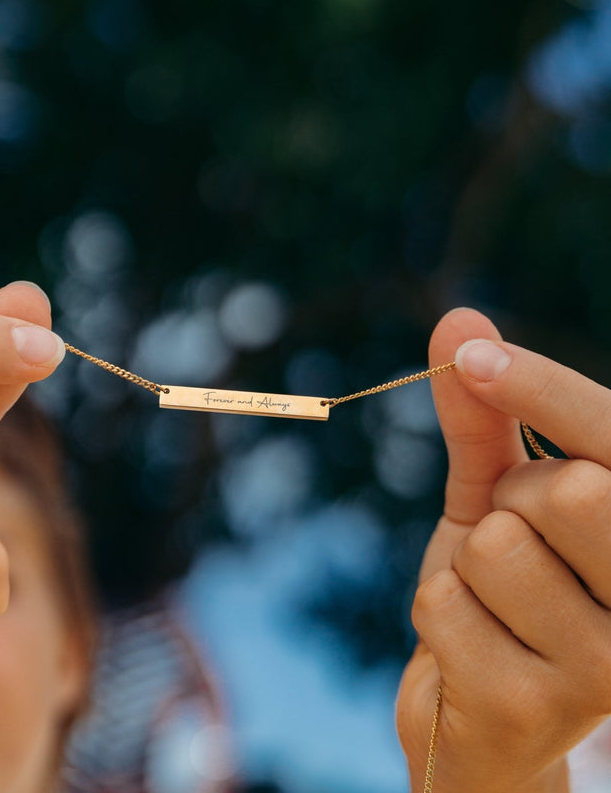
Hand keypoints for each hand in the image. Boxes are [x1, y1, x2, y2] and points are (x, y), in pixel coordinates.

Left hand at [397, 307, 610, 791]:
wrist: (480, 712)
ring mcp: (607, 667)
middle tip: (515, 543)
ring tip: (496, 605)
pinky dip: (437, 614)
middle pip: (565, 490)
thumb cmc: (502, 592)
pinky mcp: (536, 707)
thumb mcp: (494, 496)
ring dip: (468, 565)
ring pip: (494, 548)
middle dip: (511, 501)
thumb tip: (459, 320)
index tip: (474, 354)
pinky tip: (472, 651)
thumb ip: (484, 416)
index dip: (544, 389)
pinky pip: (444, 606)